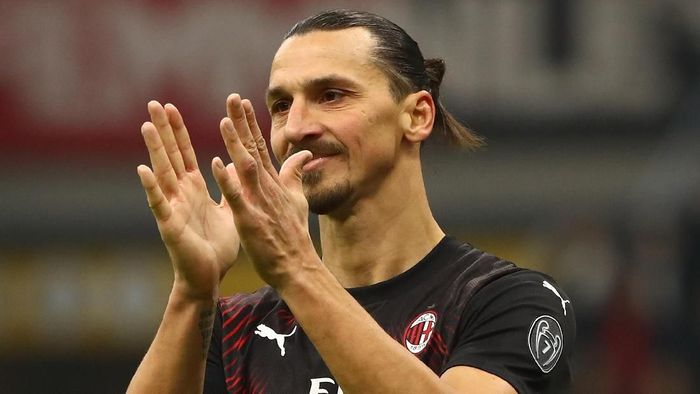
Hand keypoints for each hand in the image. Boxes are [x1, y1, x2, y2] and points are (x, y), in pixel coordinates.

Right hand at [137, 101, 238, 299]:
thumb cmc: (217, 246)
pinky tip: (143, 170)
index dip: (178, 131)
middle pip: (170, 155)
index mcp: (195, 189)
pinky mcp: (171, 225)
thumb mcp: (230, 209)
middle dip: (163, 130)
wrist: (209, 277)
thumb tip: (233, 164)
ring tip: (146, 125)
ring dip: (154, 150)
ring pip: (162, 173)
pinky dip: (152, 187)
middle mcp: (180, 194)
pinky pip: (160, 204)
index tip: (171, 107)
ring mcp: (173, 208)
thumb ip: (229, 186)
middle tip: (154, 103)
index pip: (185, 153)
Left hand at [211, 94, 319, 288]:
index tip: (240, 102)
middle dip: (241, 123)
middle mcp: (266, 187)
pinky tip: (216, 163)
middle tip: (231, 98)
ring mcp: (258, 202)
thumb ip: (296, 174)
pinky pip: (236, 197)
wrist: (296, 264)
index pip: (259, 146)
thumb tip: (304, 154)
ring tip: (224, 121)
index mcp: (273, 182)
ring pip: (245, 167)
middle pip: (252, 149)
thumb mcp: (298, 199)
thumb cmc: (294, 234)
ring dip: (235, 144)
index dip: (249, 123)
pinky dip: (227, 179)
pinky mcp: (250, 219)